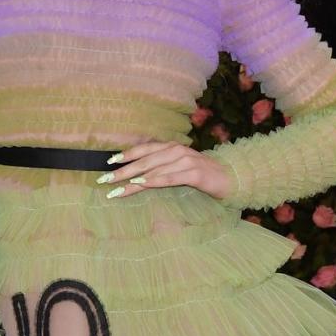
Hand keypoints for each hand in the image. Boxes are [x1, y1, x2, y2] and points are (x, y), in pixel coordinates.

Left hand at [99, 140, 234, 201]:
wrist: (230, 178)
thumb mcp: (178, 168)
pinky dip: (154, 181)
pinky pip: (170, 178)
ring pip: (154, 170)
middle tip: (105, 179)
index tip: (108, 162)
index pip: (144, 149)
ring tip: (118, 187)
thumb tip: (136, 174)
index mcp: (171, 147)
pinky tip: (142, 185)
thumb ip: (161, 167)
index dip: (126, 155)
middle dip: (123, 170)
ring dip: (133, 179)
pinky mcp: (195, 173)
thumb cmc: (200, 175)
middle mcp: (177, 151)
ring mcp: (186, 161)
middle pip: (144, 160)